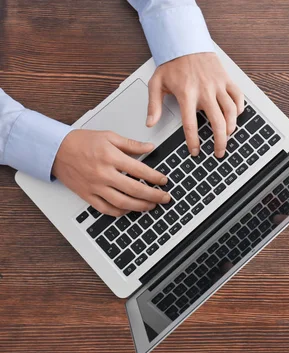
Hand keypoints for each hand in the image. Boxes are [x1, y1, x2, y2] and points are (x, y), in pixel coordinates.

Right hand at [52, 129, 170, 216]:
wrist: (55, 150)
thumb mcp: (109, 136)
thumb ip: (131, 144)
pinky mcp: (87, 195)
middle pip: (134, 189)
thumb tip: (149, 147)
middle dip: (153, 196)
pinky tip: (129, 210)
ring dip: (140, 207)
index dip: (155, 177)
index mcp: (110, 157)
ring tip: (151, 206)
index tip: (164, 181)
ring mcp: (95, 186)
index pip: (140, 170)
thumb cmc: (81, 142)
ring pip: (122, 202)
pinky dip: (120, 212)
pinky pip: (106, 209)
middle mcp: (103, 174)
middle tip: (164, 198)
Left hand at [145, 52, 243, 157]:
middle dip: (219, 141)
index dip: (194, 141)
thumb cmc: (172, 64)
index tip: (195, 151)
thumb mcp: (156, 83)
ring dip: (231, 127)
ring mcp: (218, 85)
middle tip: (218, 152)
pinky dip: (239, 108)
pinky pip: (238, 96)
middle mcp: (204, 91)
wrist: (186, 42)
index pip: (191, 124)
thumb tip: (150, 123)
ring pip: (231, 111)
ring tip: (227, 136)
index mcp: (186, 94)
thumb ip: (154, 105)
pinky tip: (235, 116)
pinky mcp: (226, 79)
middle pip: (217, 122)